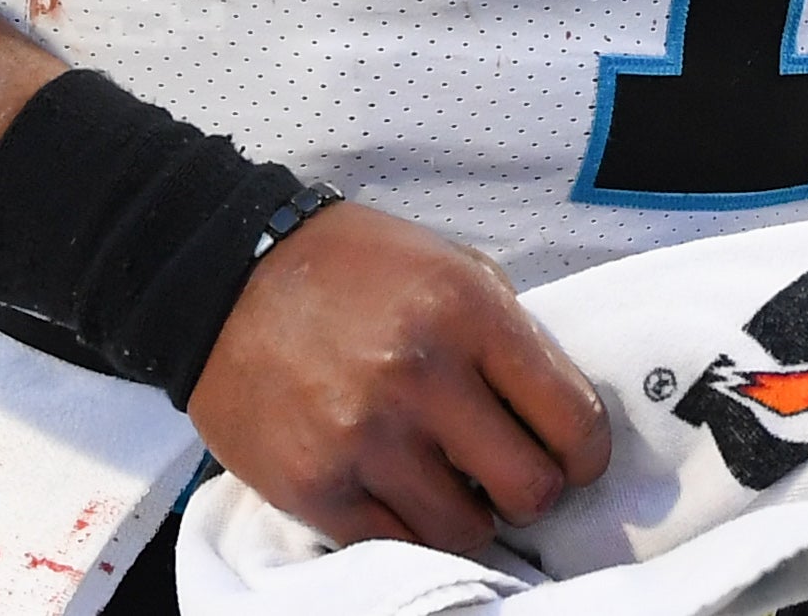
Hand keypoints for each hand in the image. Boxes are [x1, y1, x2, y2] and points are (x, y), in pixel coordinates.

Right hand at [186, 200, 611, 553]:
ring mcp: (365, 437)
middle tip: (508, 476)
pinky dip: (407, 528)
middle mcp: (421, 377)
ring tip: (445, 482)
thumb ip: (506, 333)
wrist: (221, 280)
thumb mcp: (449, 264)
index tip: (572, 457)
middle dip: (532, 491)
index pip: (574, 420)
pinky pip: (396, 544)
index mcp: (468, 312)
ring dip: (467, 516)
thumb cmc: (348, 269)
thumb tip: (556, 410)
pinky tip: (398, 493)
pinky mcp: (316, 486)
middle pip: (533, 489)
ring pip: (466, 531)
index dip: (585, 454)